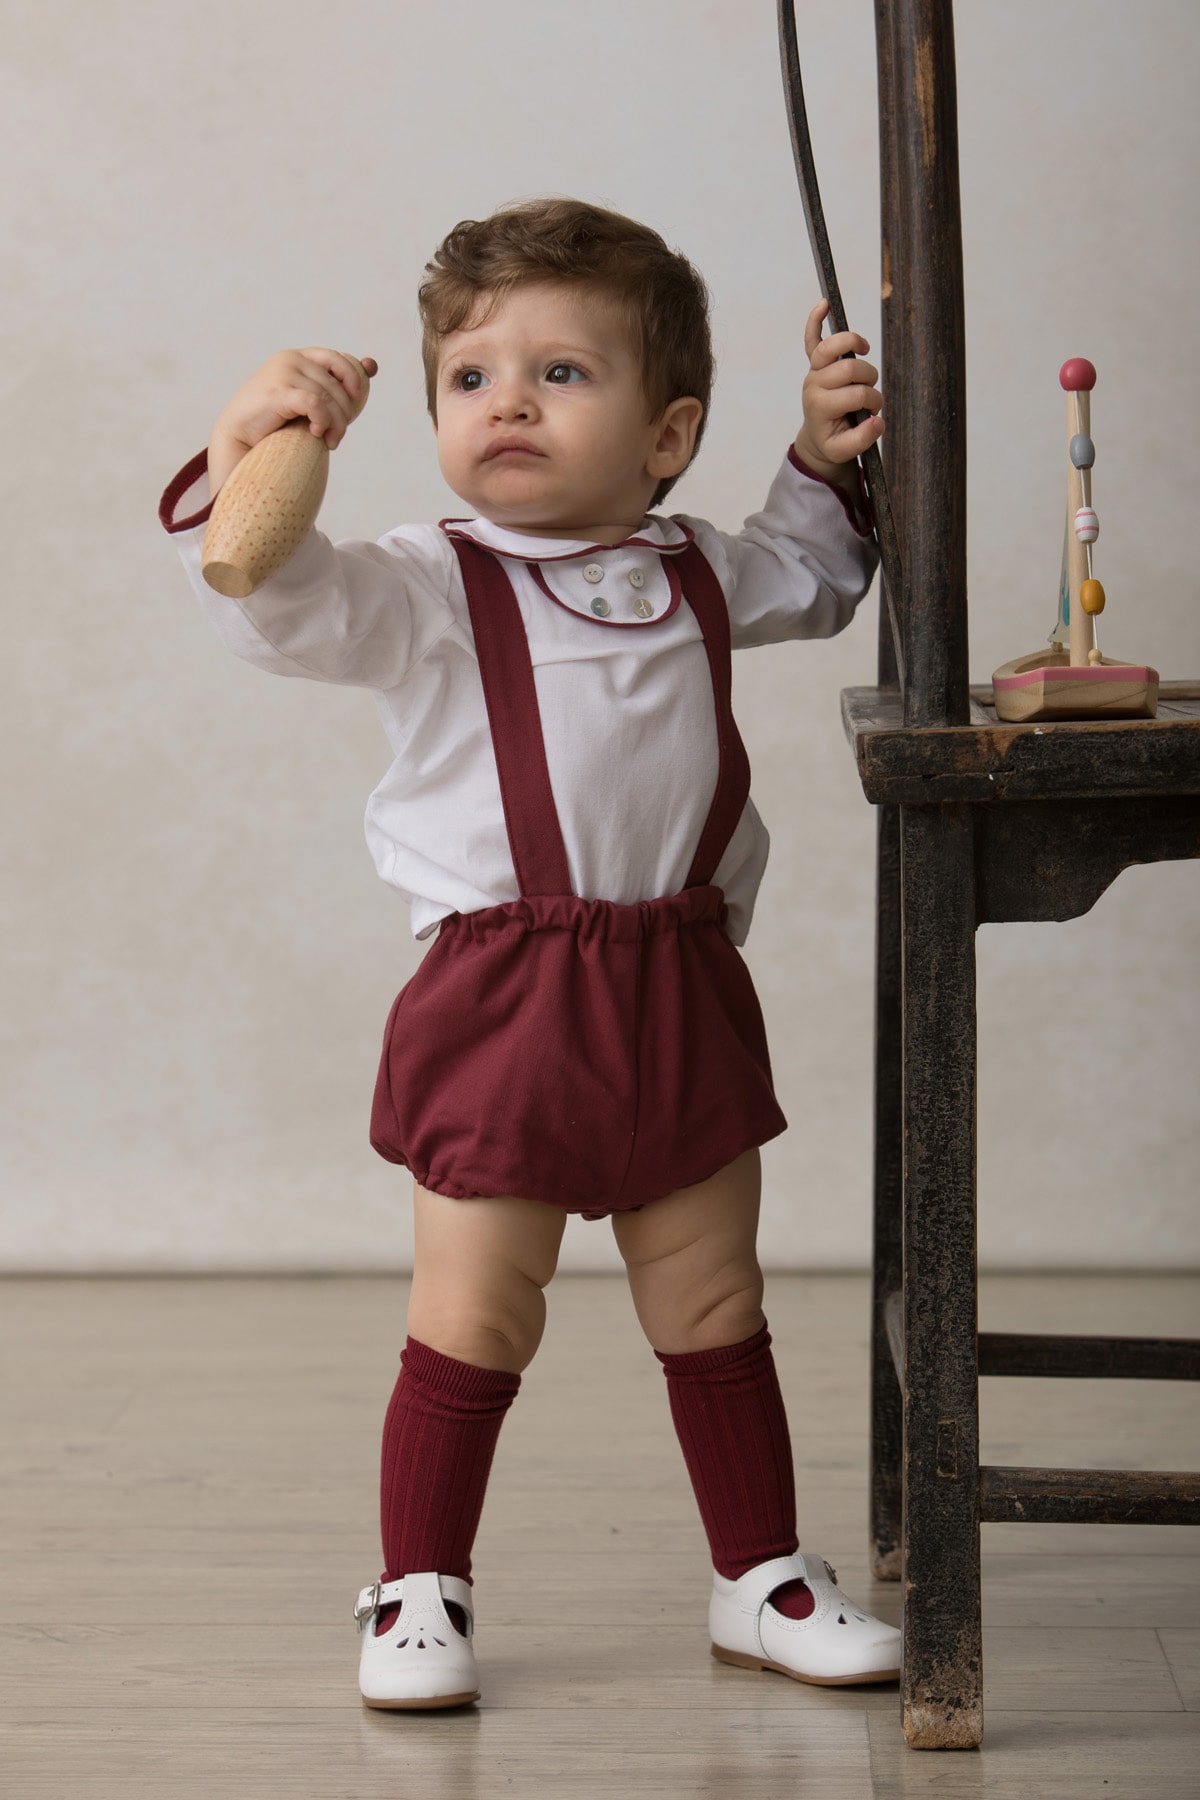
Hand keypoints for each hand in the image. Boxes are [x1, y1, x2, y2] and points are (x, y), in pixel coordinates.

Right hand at [208, 348, 377, 492]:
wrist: (238, 437)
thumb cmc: (275, 420)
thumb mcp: (308, 398)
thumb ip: (336, 383)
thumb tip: (373, 364)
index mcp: (297, 357)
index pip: (336, 359)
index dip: (353, 378)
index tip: (356, 400)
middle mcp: (290, 359)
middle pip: (335, 384)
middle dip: (344, 414)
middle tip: (338, 437)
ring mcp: (282, 373)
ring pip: (327, 397)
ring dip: (336, 424)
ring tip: (330, 442)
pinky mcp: (277, 392)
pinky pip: (315, 404)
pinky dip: (323, 420)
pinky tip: (317, 434)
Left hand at [792, 300, 882, 485]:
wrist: (818, 437)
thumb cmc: (834, 441)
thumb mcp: (845, 451)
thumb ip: (863, 439)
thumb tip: (878, 422)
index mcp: (820, 406)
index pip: (857, 394)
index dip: (874, 401)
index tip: (875, 412)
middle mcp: (814, 385)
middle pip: (850, 368)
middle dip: (869, 379)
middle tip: (870, 393)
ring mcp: (814, 372)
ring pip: (835, 346)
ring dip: (857, 348)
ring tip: (865, 357)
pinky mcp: (815, 364)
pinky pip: (812, 338)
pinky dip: (816, 319)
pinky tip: (824, 304)